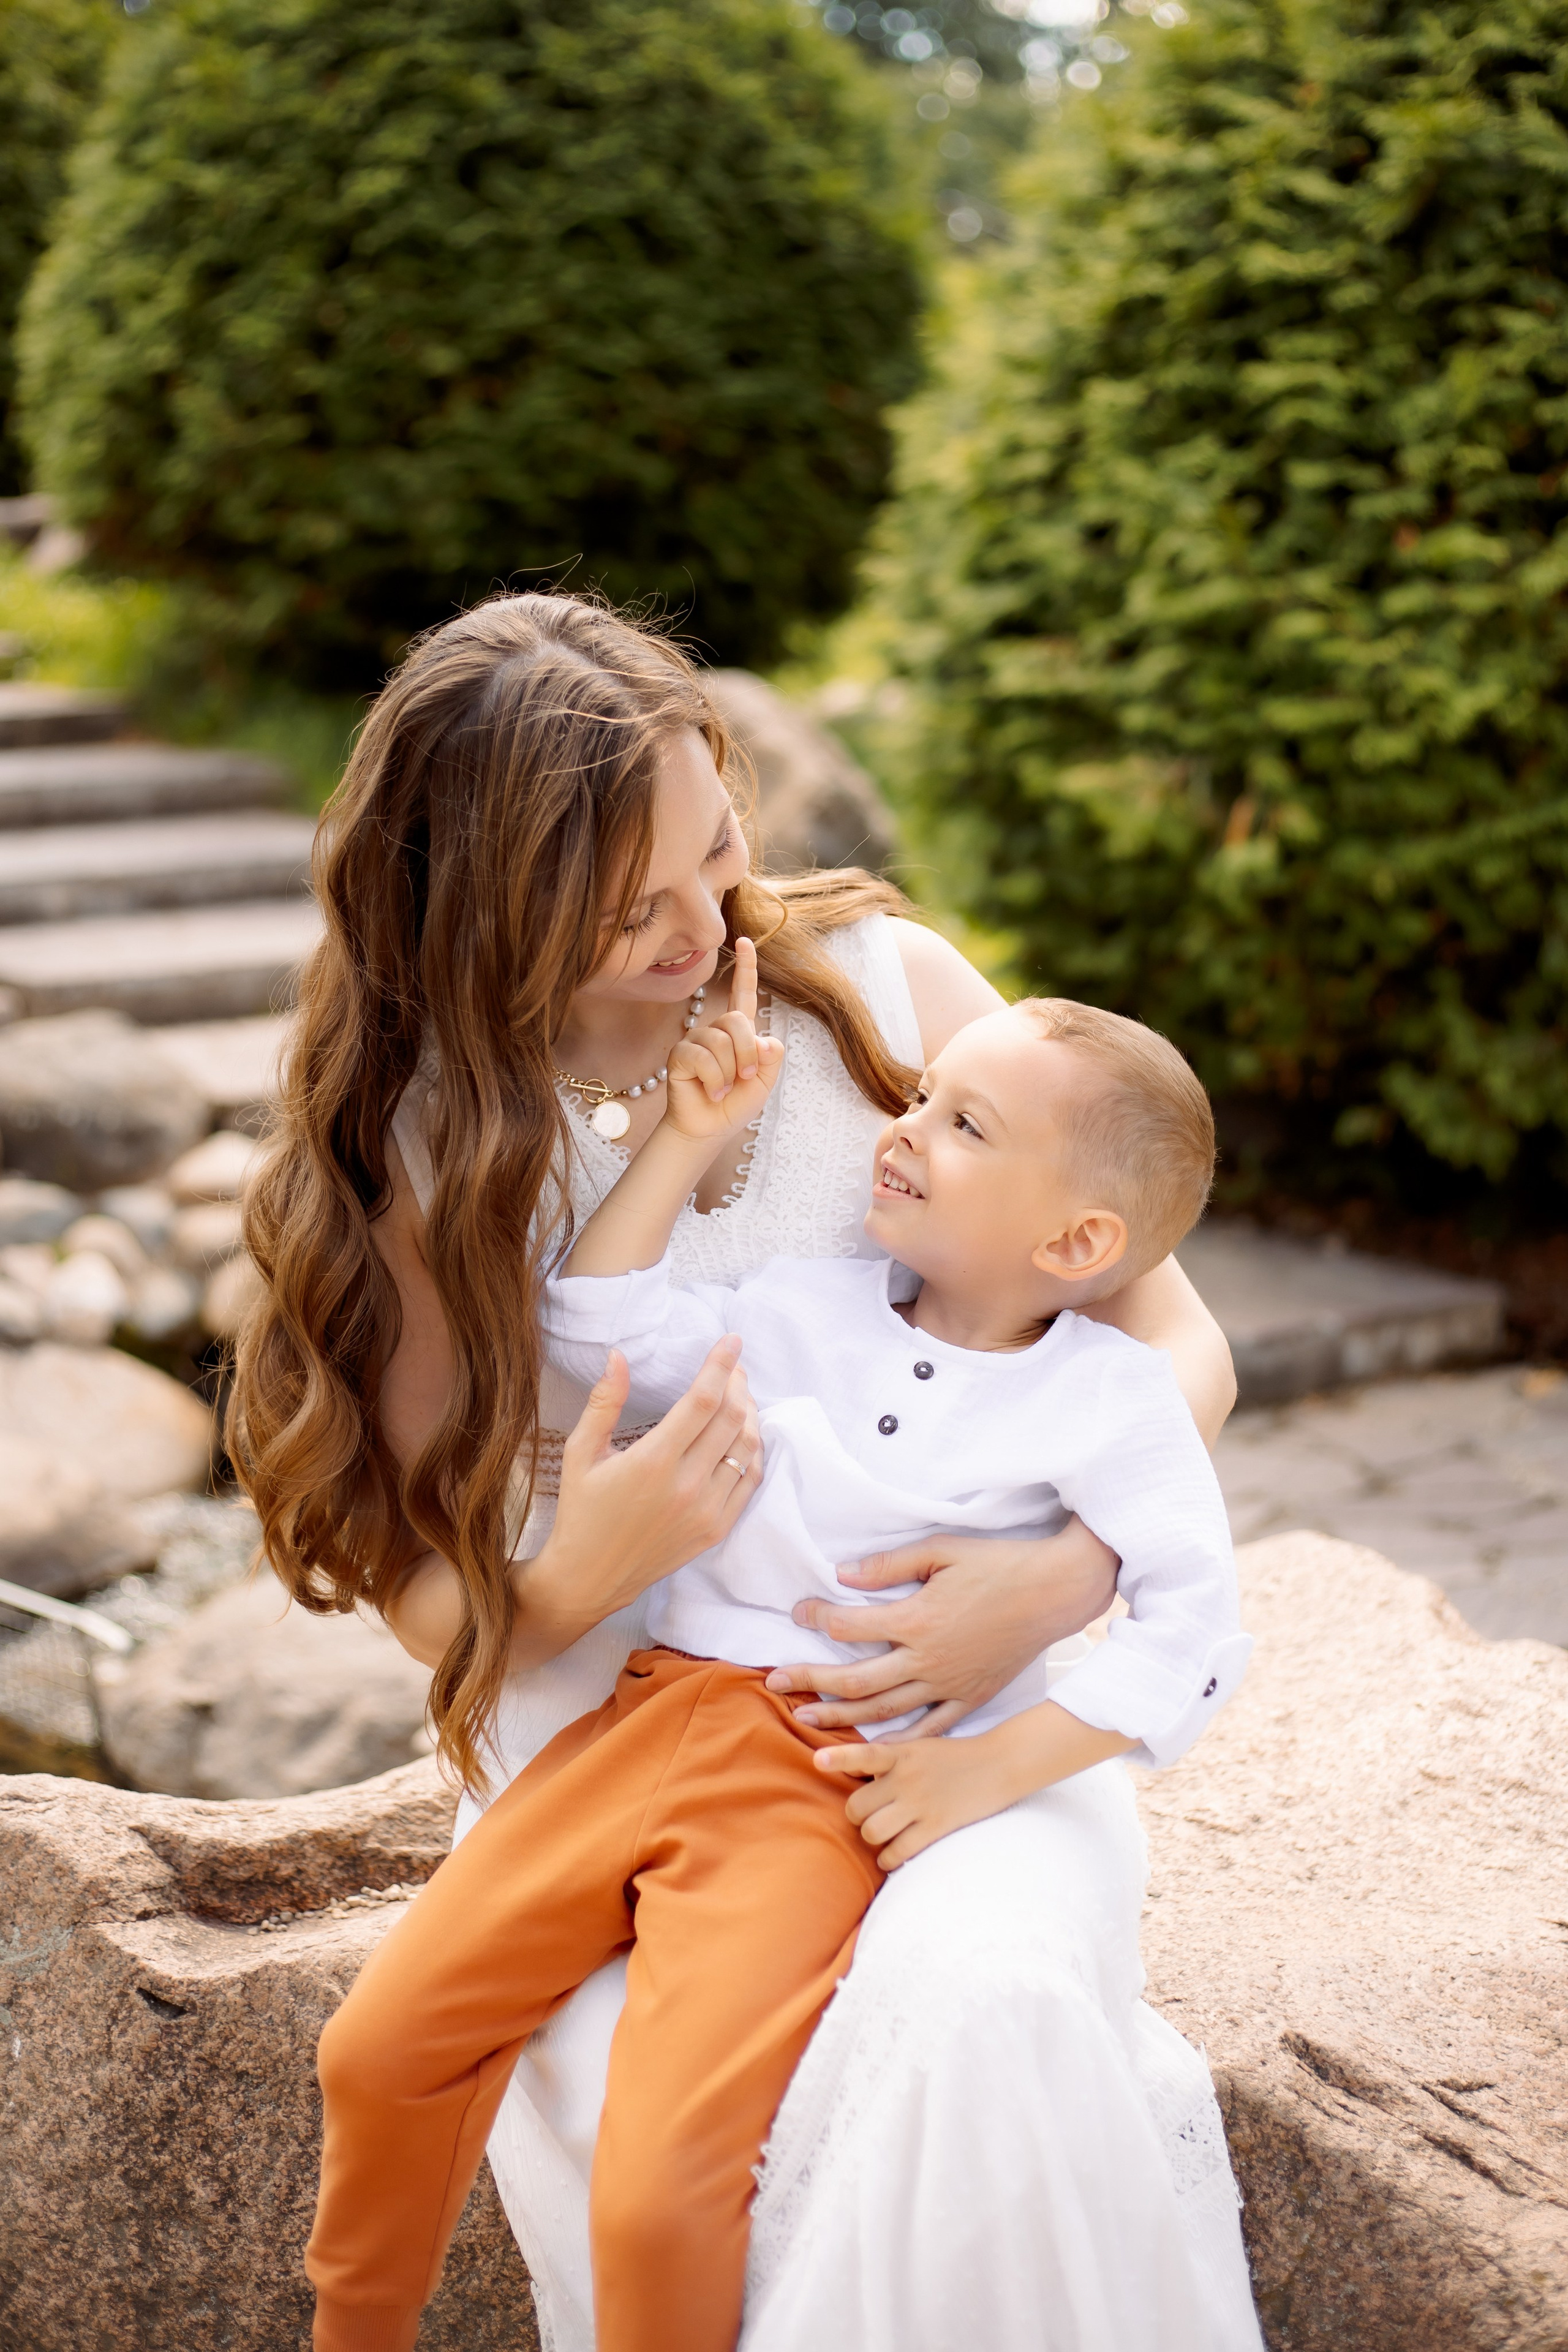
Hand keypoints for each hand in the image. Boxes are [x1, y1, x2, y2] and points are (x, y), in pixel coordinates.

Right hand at [515, 1338, 761, 1661]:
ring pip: (747, 1448)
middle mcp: (687, 1485)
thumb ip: (603, 1403)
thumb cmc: (581, 1511)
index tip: (732, 1341)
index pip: (702, 1400)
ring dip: (749, 1415)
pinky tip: (743, 1436)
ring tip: (739, 1396)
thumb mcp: (580, 1452)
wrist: (590, 1577)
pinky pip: (750, 1482)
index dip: (721, 1364)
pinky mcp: (716, 1529)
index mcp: (653, 1461)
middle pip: (732, 1418)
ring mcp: (706, 1510)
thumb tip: (619, 1356)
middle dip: (738, 1383)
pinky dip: (753, 1453)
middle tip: (733, 1366)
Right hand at [664, 937, 782, 1142]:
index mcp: (740, 1032)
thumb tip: (764, 1039)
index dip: (746, 967)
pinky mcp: (680, 1055)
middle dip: (747, 1053)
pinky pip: (702, 1056)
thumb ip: (770, 1056)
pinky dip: (713, 1079)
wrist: (709, 1129)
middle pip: (737, 1020)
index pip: (744, 993)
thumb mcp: (765, 1080)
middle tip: (744, 1078)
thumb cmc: (735, 1103)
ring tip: (722, 1089)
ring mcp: (696, 1040)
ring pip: (721, 1040)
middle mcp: (716, 1030)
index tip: (744, 940)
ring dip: (729, 1072)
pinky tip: (709, 1091)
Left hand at [763, 1520, 1119, 1735]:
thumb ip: (889, 1565)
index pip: (848, 1625)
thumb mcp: (941, 1550)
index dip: (815, 1617)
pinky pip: (926, 1729)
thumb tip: (842, 1574)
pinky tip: (871, 1746)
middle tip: (772, 1683)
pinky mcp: (969, 1698)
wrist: (1054, 1592)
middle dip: (808, 1681)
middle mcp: (926, 1659)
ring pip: (882, 1711)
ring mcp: (947, 1684)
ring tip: (805, 1719)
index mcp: (916, 1619)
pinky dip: (896, 1740)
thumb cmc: (998, 1564)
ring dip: (839, 1717)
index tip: (797, 1611)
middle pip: (853, 1679)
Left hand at [817, 1698, 1134, 1870]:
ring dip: (872, 1837)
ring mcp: (921, 1804)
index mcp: (902, 1752)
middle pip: (857, 1806)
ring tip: (882, 1835)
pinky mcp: (936, 1827)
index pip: (864, 1754)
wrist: (1000, 1764)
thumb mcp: (921, 1743)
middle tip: (868, 1814)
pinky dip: (889, 1858)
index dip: (839, 1758)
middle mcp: (907, 1778)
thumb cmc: (956, 1755)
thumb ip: (890, 1756)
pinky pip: (897, 1852)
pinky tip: (892, 1855)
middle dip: (857, 1814)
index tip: (818, 1760)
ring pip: (872, 1831)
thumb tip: (858, 1771)